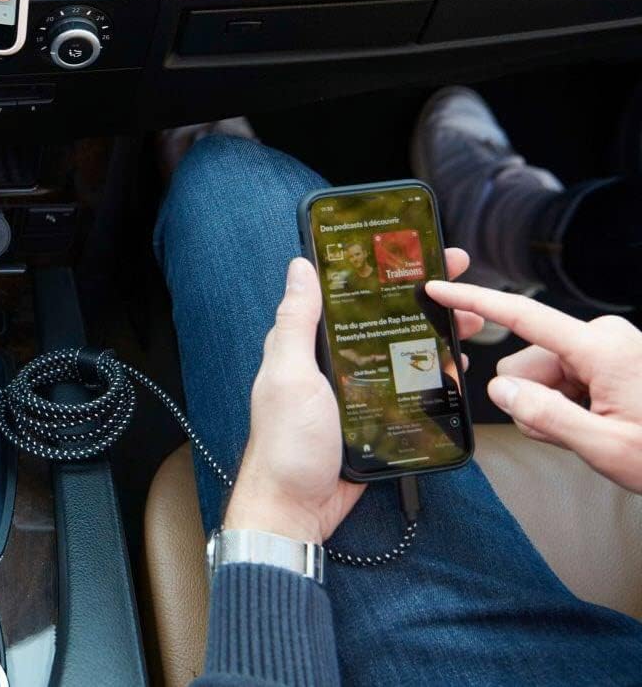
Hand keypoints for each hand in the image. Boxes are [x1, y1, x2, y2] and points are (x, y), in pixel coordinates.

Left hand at [224, 249, 477, 543]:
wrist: (297, 508)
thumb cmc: (286, 444)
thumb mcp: (289, 375)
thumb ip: (296, 323)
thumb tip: (300, 267)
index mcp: (309, 343)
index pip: (348, 293)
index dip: (380, 268)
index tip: (414, 248)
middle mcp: (332, 360)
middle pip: (384, 318)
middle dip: (422, 297)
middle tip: (459, 280)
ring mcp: (357, 388)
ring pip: (402, 349)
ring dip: (435, 332)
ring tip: (469, 321)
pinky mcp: (375, 416)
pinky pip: (408, 387)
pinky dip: (433, 374)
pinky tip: (456, 365)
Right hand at [425, 281, 641, 492]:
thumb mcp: (606, 448)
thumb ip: (546, 417)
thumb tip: (500, 389)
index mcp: (602, 348)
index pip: (523, 316)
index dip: (474, 301)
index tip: (439, 288)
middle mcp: (604, 337)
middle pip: (528, 361)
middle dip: (535, 399)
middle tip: (572, 433)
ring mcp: (609, 347)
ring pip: (543, 373)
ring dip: (554, 406)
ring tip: (591, 432)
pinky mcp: (611, 359)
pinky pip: (564, 378)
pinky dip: (569, 404)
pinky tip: (597, 423)